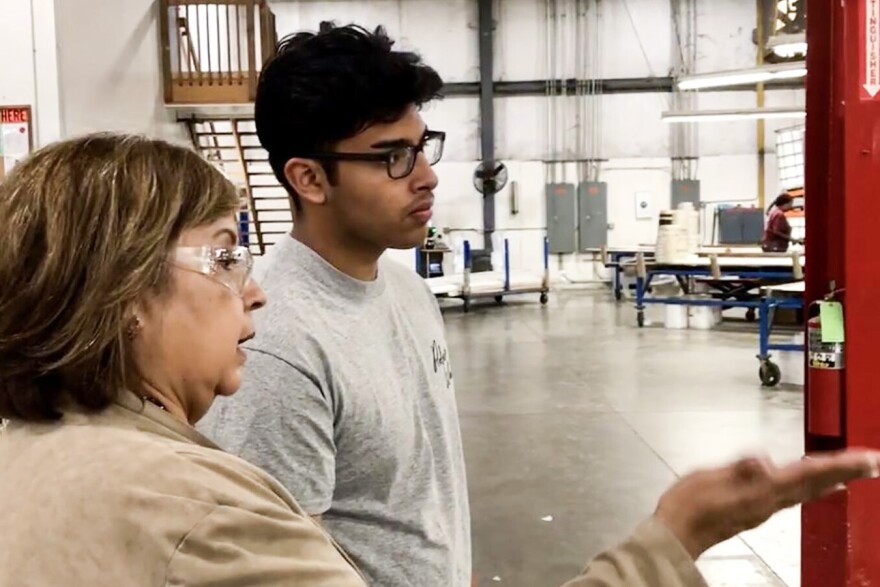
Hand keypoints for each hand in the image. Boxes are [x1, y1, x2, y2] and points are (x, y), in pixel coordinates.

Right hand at [654, 450, 879, 558]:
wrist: (675, 535)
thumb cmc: (687, 507)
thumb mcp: (706, 480)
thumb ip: (736, 470)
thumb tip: (763, 460)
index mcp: (760, 493)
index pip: (807, 474)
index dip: (838, 466)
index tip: (865, 458)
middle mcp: (768, 503)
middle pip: (814, 485)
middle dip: (844, 473)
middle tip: (871, 462)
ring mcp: (763, 509)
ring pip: (807, 491)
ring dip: (831, 479)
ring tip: (851, 472)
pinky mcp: (754, 509)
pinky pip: (793, 496)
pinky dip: (811, 487)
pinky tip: (815, 487)